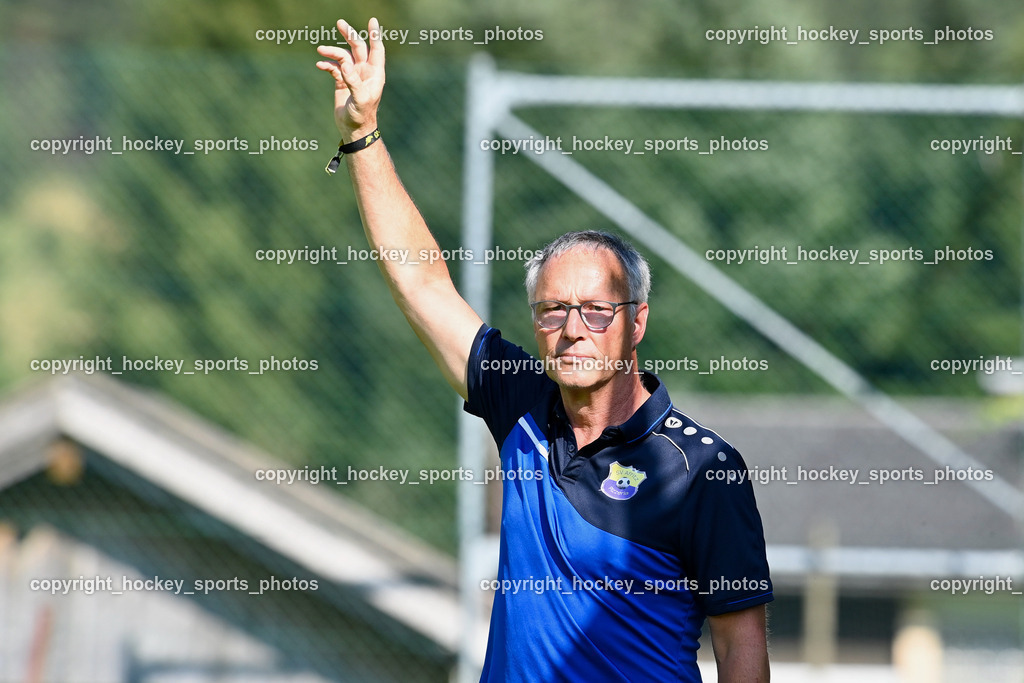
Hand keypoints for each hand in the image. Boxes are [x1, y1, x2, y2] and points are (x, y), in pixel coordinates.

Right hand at [316, 18, 385, 141]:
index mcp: (375, 74)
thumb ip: (353, 81)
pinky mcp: (342, 82)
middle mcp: (365, 72)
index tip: (372, 21)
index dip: (375, 35)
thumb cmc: (362, 116)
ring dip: (332, 52)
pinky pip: (334, 68)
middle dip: (349, 35)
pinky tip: (320, 65)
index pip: (376, 49)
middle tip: (340, 23)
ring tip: (320, 49)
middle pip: (358, 48)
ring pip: (343, 56)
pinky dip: (327, 64)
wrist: (353, 130)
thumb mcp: (360, 99)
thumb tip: (345, 64)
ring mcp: (353, 76)